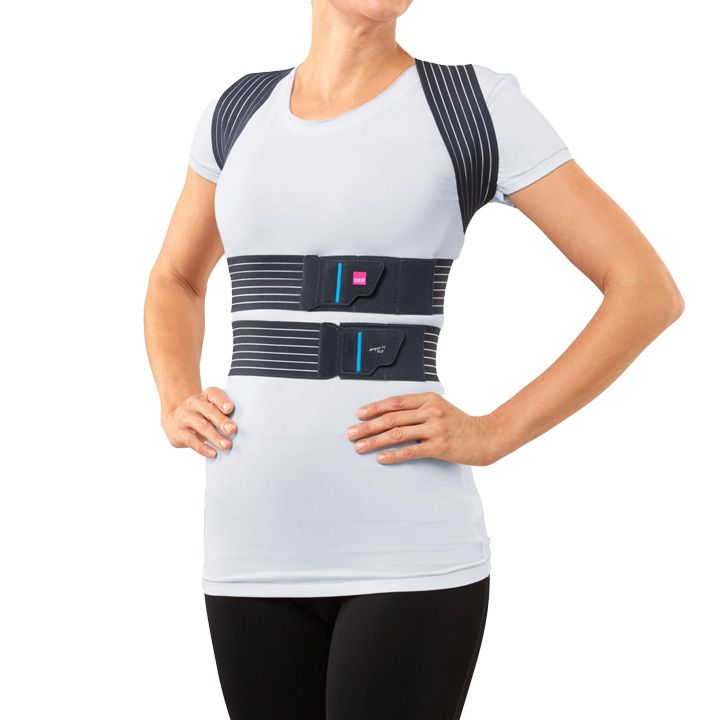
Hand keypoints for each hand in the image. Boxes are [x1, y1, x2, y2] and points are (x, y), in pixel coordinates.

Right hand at [161, 387, 236, 457]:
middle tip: (232, 430)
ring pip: (201, 426)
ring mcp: (185, 417)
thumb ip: (224, 414)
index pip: (214, 394)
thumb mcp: (210, 409)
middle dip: (221, 421)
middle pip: (208, 410)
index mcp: (206, 395)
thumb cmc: (202, 415)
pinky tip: (213, 453)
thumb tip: (241, 428)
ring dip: (215, 436)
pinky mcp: (179, 432)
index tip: (229, 409)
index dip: (222, 401)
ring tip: (226, 445)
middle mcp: (194, 404)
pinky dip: (203, 448)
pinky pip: (191, 440)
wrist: (173, 420)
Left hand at [345, 391, 497, 465]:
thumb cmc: (460, 424)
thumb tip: (389, 415)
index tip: (359, 415)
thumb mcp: (440, 408)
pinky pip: (411, 451)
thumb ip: (418, 409)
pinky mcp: (439, 446)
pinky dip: (393, 454)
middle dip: (368, 426)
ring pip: (398, 434)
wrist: (486, 436)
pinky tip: (380, 458)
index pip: (395, 402)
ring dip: (375, 441)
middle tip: (351, 434)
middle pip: (392, 418)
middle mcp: (431, 411)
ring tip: (360, 447)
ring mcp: (435, 429)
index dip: (375, 408)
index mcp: (428, 399)